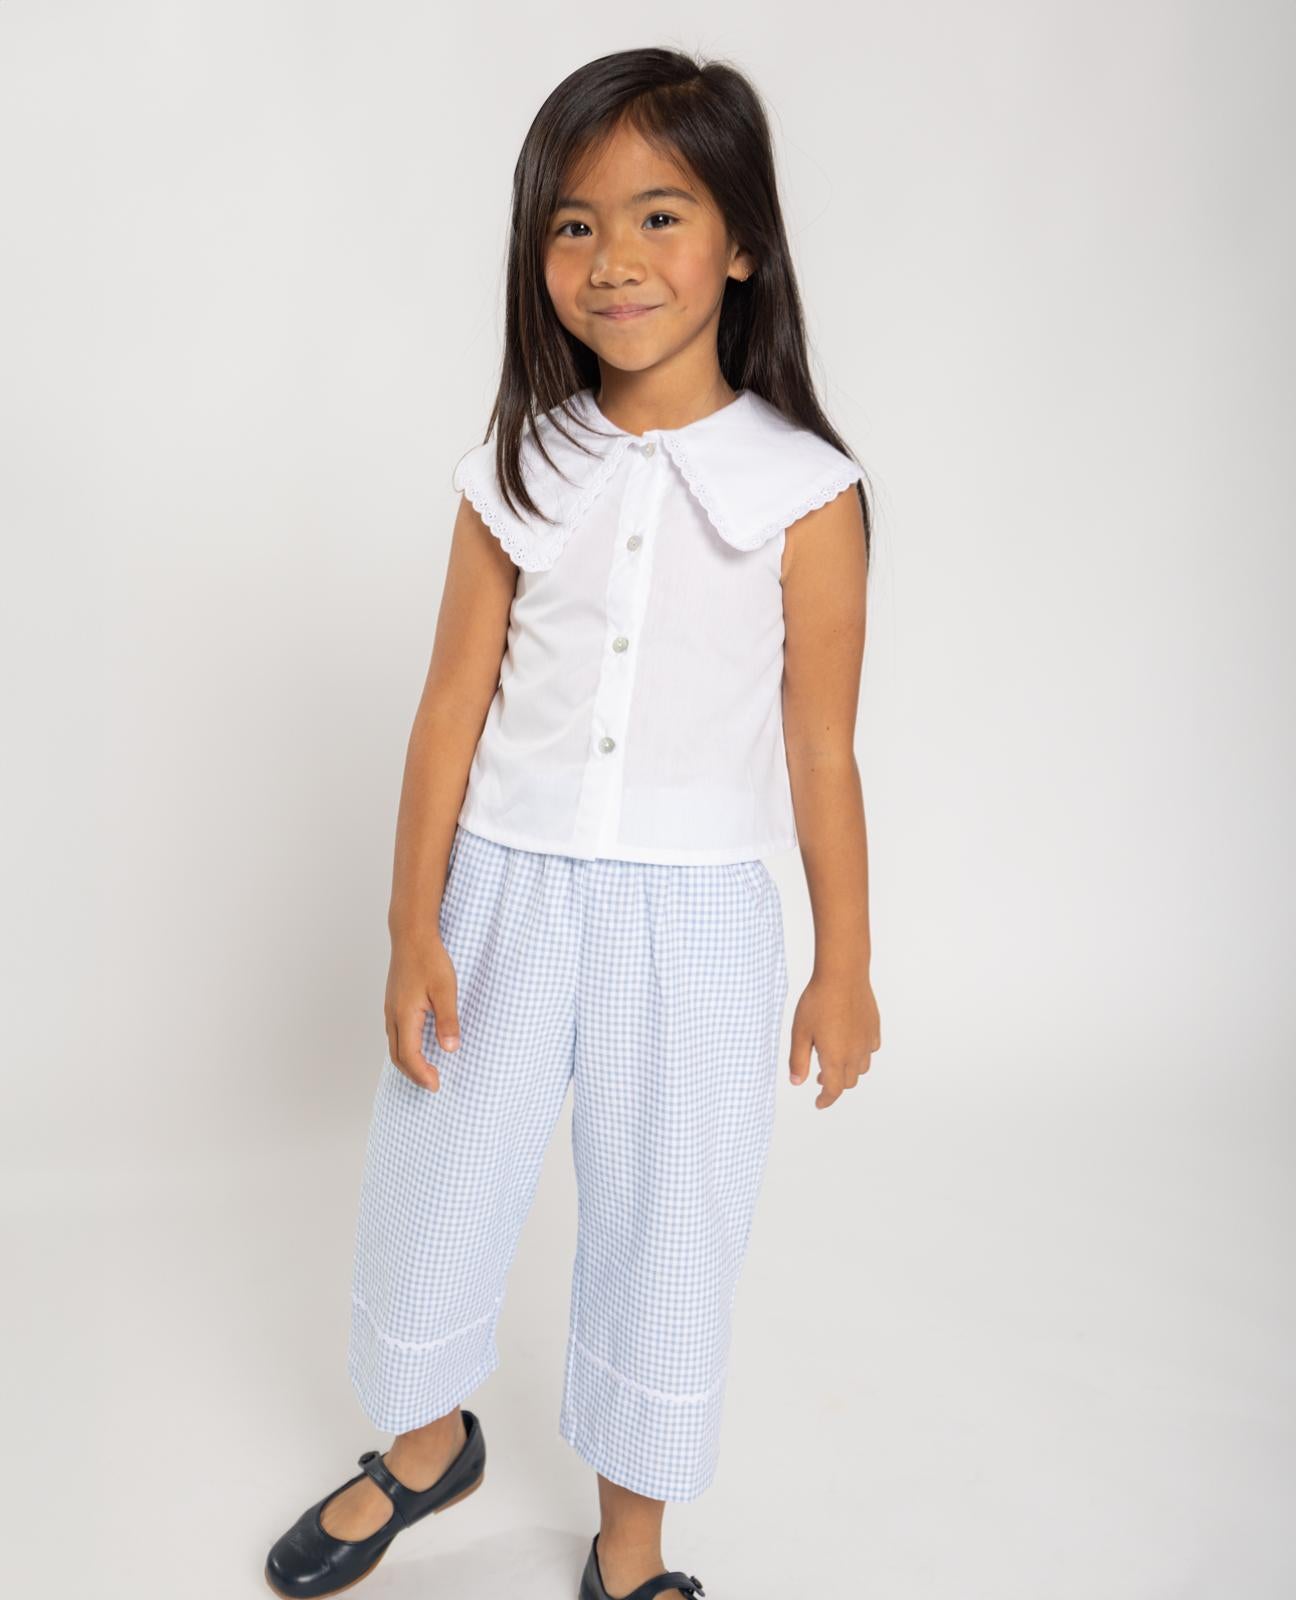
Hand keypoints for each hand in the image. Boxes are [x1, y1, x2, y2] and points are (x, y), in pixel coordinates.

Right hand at [384, 930, 461, 1091]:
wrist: (411, 934)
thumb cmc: (430, 958)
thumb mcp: (446, 989)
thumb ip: (448, 1020)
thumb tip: (450, 1049)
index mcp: (404, 1015)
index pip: (409, 1056)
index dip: (421, 1074)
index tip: (436, 1085)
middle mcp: (393, 1015)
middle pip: (397, 1056)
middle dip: (413, 1074)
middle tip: (432, 1084)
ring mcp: (390, 1008)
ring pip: (394, 1045)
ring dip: (408, 1062)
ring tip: (426, 1070)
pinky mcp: (393, 1002)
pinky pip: (395, 1034)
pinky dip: (405, 1048)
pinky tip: (418, 1046)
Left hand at [788, 967, 880, 1108]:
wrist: (843, 976)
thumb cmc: (818, 1002)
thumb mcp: (800, 1032)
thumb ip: (798, 1060)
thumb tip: (796, 1082)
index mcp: (835, 1058)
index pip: (833, 1090)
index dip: (826, 1100)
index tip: (819, 1103)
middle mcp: (855, 1054)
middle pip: (848, 1082)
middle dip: (835, 1085)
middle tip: (819, 1078)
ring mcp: (867, 1041)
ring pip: (861, 1068)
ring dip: (848, 1071)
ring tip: (834, 1061)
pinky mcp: (874, 1028)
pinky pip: (870, 1050)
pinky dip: (860, 1054)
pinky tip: (850, 1044)